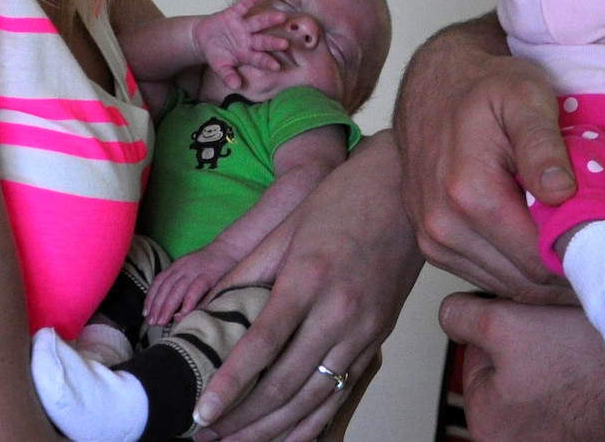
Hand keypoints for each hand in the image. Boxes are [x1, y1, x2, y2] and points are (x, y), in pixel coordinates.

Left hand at [145, 243, 239, 327]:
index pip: (159, 282)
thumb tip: (171, 308)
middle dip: (157, 306)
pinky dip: (188, 301)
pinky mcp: (209, 275)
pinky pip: (196, 289)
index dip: (151, 298)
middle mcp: (183, 267)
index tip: (146, 313)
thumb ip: (181, 284)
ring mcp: (195, 270)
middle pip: (165, 288)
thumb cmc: (210, 264)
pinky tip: (183, 313)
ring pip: (177, 290)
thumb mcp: (191, 270)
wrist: (230, 248)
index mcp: (177, 266)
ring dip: (168, 307)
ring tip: (162, 321)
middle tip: (152, 322)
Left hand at [191, 135, 421, 441]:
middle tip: (205, 432)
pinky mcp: (378, 337)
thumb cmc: (343, 199)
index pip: (263, 344)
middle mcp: (341, 311)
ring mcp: (365, 329)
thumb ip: (245, 274)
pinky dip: (312, 423)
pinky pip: (343, 392)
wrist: (403, 187)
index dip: (230, 383)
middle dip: (242, 418)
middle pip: (286, 383)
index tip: (201, 410)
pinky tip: (284, 438)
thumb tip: (204, 312)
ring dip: (272, 429)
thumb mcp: (285, 227)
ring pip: (315, 398)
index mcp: (310, 278)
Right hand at [194, 0, 290, 95]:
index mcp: (246, 53)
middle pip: (263, 41)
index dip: (267, 62)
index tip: (277, 67)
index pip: (259, 58)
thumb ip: (228, 75)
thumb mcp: (219, 67)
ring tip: (281, 17)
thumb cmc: (216, 54)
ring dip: (268, 19)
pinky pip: (243, 5)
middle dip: (273, 43)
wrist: (203, 37)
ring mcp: (242, 26)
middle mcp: (248, 39)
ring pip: (258, 22)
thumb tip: (235, 86)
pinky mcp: (233, 14)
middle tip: (285, 44)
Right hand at [395, 16, 576, 303]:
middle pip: (524, 282)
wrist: (434, 86)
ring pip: (507, 286)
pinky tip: (548, 251)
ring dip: (546, 280)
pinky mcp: (433, 245)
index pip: (538, 260)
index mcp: (469, 193)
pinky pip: (487, 275)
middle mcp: (443, 226)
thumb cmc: (485, 87)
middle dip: (569, 275)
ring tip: (584, 256)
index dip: (582, 263)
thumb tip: (561, 193)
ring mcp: (433, 240)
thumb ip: (542, 145)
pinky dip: (520, 273)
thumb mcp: (523, 97)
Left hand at [439, 294, 604, 441]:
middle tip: (553, 331)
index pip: (476, 354)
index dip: (501, 324)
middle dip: (526, 344)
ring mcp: (546, 439)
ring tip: (573, 347)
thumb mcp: (504, 325)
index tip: (526, 318)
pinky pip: (564, 392)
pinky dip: (572, 375)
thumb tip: (448, 314)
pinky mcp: (576, 432)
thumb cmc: (580, 362)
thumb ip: (463, 318)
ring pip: (536, 378)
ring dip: (550, 357)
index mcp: (484, 423)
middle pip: (506, 369)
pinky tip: (586, 364)